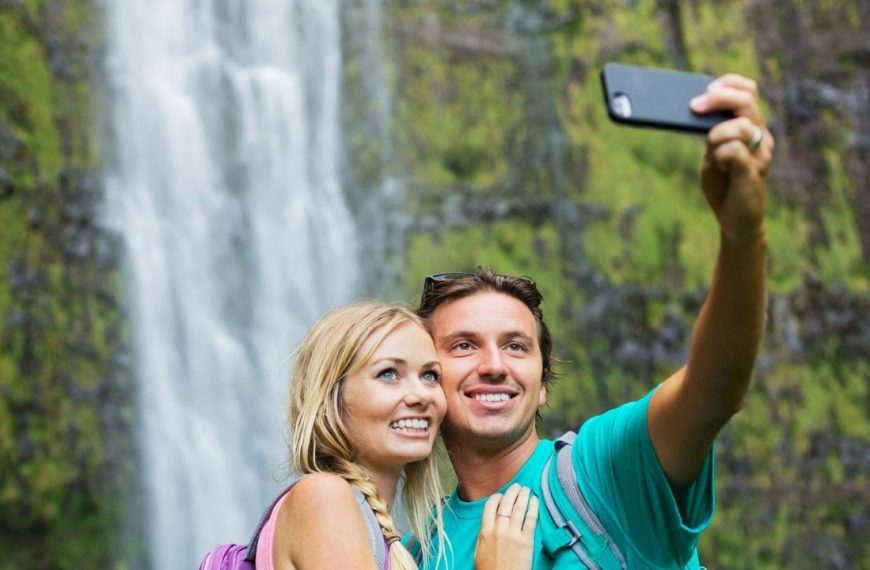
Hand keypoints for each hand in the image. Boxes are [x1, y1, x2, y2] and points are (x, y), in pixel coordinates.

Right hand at [474, 484, 538, 569]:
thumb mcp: (478, 553)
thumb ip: (483, 537)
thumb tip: (487, 526)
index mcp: (485, 531)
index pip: (490, 506)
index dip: (497, 498)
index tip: (501, 495)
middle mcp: (499, 529)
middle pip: (505, 504)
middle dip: (512, 492)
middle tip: (517, 486)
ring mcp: (513, 534)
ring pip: (518, 508)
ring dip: (523, 496)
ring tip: (527, 489)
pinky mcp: (526, 541)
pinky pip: (531, 519)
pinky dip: (533, 508)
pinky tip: (535, 501)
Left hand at [690, 74, 773, 245]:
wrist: (735, 220)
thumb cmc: (723, 185)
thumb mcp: (713, 154)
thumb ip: (711, 133)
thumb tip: (696, 108)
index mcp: (752, 128)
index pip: (747, 91)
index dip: (727, 85)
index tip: (705, 92)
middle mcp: (761, 137)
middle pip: (746, 100)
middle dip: (718, 98)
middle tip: (695, 107)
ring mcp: (760, 153)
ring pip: (739, 126)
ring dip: (716, 134)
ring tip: (713, 156)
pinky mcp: (753, 170)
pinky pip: (733, 150)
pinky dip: (720, 154)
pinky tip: (719, 166)